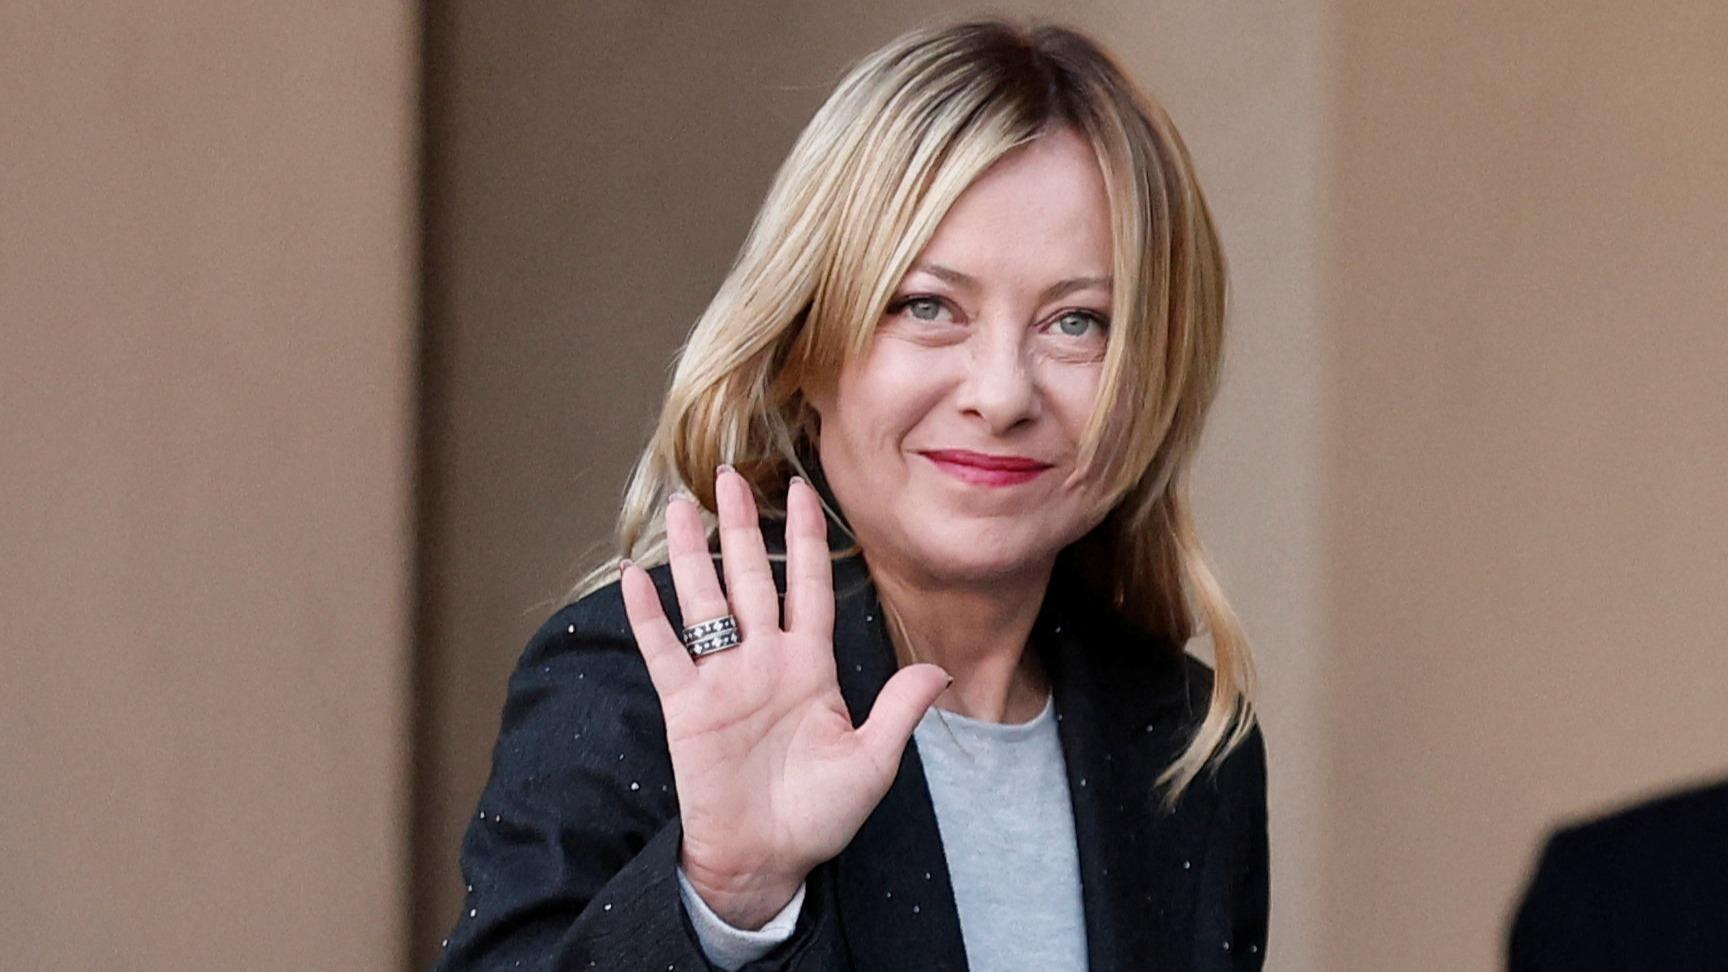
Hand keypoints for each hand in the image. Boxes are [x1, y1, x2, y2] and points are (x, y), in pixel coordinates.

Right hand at [619, 466, 950, 929]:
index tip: (802, 488)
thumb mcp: (871, 764)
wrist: (766, 862)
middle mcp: (763, 662)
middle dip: (740, 527)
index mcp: (810, 667)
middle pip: (750, 579)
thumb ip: (898, 711)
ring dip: (692, 554)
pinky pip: (664, 651)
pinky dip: (648, 615)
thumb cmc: (819, 816)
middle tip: (728, 474)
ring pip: (705, 602)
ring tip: (681, 504)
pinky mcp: (686, 707)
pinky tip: (637, 575)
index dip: (805, 539)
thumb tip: (941, 671)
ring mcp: (722, 680)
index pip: (808, 588)